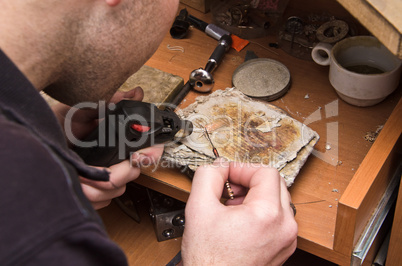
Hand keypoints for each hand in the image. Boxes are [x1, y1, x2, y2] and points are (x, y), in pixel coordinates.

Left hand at [52, 87, 162, 209]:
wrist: (37, 141)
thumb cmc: (58, 125)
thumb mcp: (81, 109)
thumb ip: (108, 101)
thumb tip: (135, 93)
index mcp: (119, 139)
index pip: (149, 149)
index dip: (150, 154)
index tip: (136, 158)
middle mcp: (116, 158)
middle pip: (133, 174)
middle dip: (116, 175)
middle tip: (98, 171)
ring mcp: (107, 177)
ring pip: (118, 190)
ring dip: (98, 187)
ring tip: (80, 177)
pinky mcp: (96, 192)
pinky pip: (104, 201)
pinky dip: (92, 196)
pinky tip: (79, 185)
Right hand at [181, 158, 297, 265]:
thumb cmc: (209, 259)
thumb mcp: (199, 208)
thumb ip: (207, 176)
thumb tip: (218, 166)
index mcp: (268, 214)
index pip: (266, 172)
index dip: (242, 168)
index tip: (227, 174)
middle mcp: (285, 227)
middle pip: (275, 183)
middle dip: (249, 180)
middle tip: (229, 188)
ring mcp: (287, 238)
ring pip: (277, 199)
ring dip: (255, 195)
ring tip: (232, 207)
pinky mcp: (283, 246)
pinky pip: (277, 217)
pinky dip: (260, 211)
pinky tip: (240, 220)